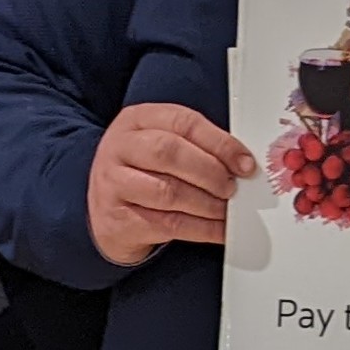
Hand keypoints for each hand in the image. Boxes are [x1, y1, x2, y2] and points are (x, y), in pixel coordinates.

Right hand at [88, 102, 255, 264]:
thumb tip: (241, 163)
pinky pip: (169, 224)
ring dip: (208, 203)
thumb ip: (196, 146)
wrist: (106, 213)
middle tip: (232, 186)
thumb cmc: (143, 174)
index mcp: (136, 120)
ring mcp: (114, 184)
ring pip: (168, 192)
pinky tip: (219, 229)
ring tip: (226, 209)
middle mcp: (120, 148)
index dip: (219, 143)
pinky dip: (203, 229)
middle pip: (169, 153)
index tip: (244, 162)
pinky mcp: (119, 220)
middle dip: (210, 172)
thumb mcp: (161, 146)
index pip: (183, 122)